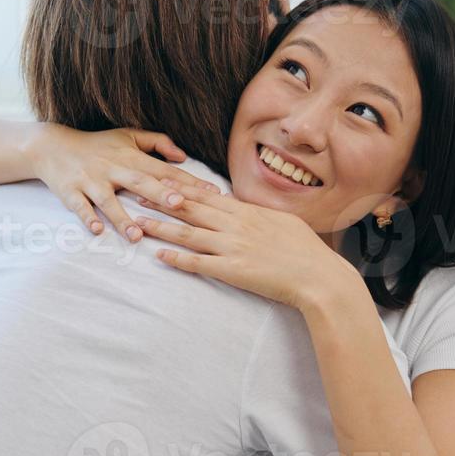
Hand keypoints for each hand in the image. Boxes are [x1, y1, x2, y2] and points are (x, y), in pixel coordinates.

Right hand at [25, 126, 219, 240]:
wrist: (52, 146)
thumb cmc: (97, 144)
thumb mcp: (127, 135)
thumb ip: (158, 142)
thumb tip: (183, 156)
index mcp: (130, 156)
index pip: (164, 170)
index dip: (187, 181)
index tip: (210, 193)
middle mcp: (113, 168)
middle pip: (140, 182)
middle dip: (160, 194)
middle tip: (180, 205)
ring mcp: (91, 181)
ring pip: (108, 201)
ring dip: (122, 218)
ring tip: (136, 236)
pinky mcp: (71, 192)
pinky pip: (80, 207)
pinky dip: (87, 218)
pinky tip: (97, 230)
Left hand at [134, 180, 359, 310]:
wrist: (318, 276)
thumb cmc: (305, 251)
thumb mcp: (282, 221)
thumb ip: (257, 214)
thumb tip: (241, 207)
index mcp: (248, 212)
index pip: (206, 195)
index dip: (180, 187)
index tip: (160, 179)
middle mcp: (236, 225)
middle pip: (191, 209)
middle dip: (161, 200)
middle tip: (136, 192)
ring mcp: (232, 247)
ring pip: (188, 234)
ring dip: (161, 228)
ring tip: (138, 223)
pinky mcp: (232, 270)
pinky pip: (198, 263)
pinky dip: (177, 260)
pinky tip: (159, 257)